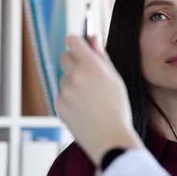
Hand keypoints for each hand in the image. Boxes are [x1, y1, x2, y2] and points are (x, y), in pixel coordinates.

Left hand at [56, 35, 142, 165]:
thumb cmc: (117, 109)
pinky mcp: (58, 105)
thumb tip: (92, 37)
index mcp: (91, 66)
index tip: (81, 46)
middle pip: (65, 57)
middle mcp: (74, 76)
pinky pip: (62, 95)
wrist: (110, 139)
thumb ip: (101, 56)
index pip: (72, 41)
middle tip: (89, 74)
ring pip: (65, 78)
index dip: (77, 42)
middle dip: (74, 61)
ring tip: (91, 100)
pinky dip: (70, 99)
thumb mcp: (115, 79)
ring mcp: (64, 91)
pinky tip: (85, 110)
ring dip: (74, 83)